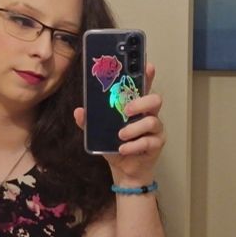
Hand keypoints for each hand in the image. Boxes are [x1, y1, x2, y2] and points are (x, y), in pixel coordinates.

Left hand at [73, 64, 164, 184]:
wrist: (124, 170)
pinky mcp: (156, 144)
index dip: (147, 76)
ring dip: (134, 128)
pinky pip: (149, 142)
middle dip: (141, 102)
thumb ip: (89, 121)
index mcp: (136, 107)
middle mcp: (149, 115)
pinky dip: (133, 145)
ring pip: (152, 121)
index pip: (143, 87)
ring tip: (120, 135)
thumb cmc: (116, 145)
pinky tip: (123, 148)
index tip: (147, 67)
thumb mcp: (99, 133)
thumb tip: (79, 111)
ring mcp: (155, 130)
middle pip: (155, 100)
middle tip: (126, 110)